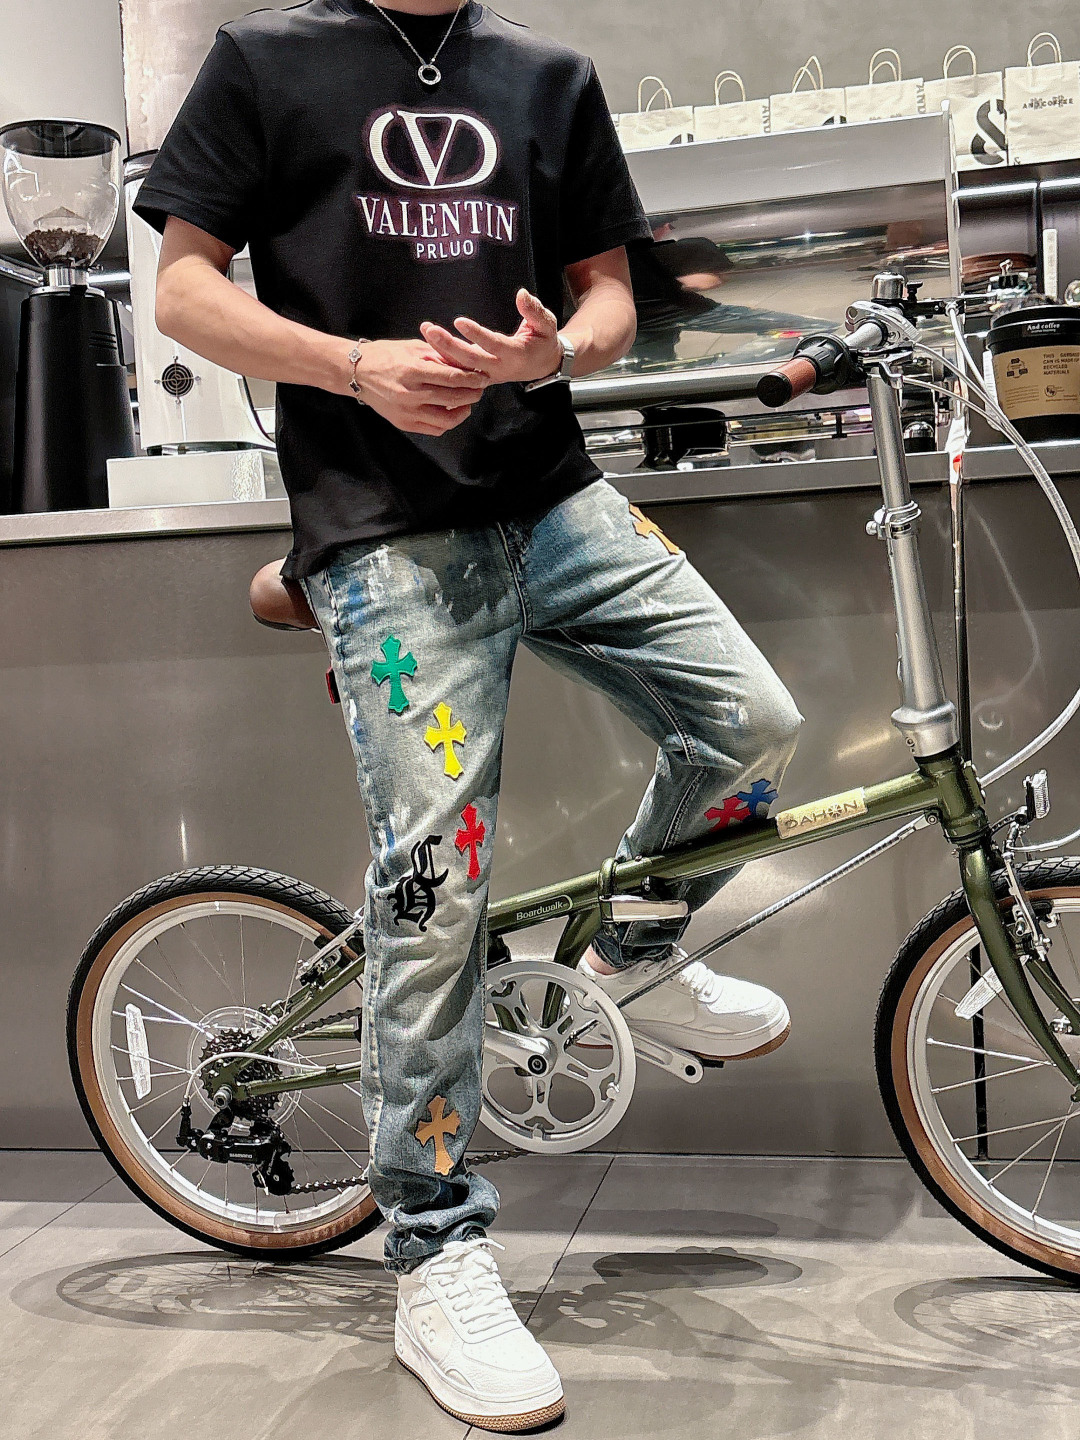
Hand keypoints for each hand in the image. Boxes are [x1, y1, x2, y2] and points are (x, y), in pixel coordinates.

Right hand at [330, 337, 488, 436]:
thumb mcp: (413, 348)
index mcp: (413, 371)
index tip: (484, 377)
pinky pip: (434, 429)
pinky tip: (451, 411)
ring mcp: (406, 412)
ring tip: (467, 402)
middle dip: (472, 394)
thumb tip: (467, 361)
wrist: (357, 372)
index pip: (452, 377)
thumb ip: (440, 356)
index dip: (472, 378)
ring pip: (446, 420)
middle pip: (453, 399)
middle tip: (481, 389)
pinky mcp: (403, 424)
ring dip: (463, 412)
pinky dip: (447, 422)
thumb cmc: (386, 355)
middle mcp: (410, 395)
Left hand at [419, 288, 564, 385]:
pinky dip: (444, 361)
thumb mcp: (546, 324)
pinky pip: (460, 371)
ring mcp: (488, 375)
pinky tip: (427, 347)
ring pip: (461, 367)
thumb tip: (521, 294)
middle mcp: (499, 368)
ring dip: (441, 351)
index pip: (493, 345)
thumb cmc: (543, 341)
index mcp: (516, 355)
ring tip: (426, 331)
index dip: (476, 334)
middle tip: (430, 330)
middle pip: (470, 360)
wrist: (542, 365)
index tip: (459, 321)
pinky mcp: (480, 376)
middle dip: (448, 345)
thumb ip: (534, 310)